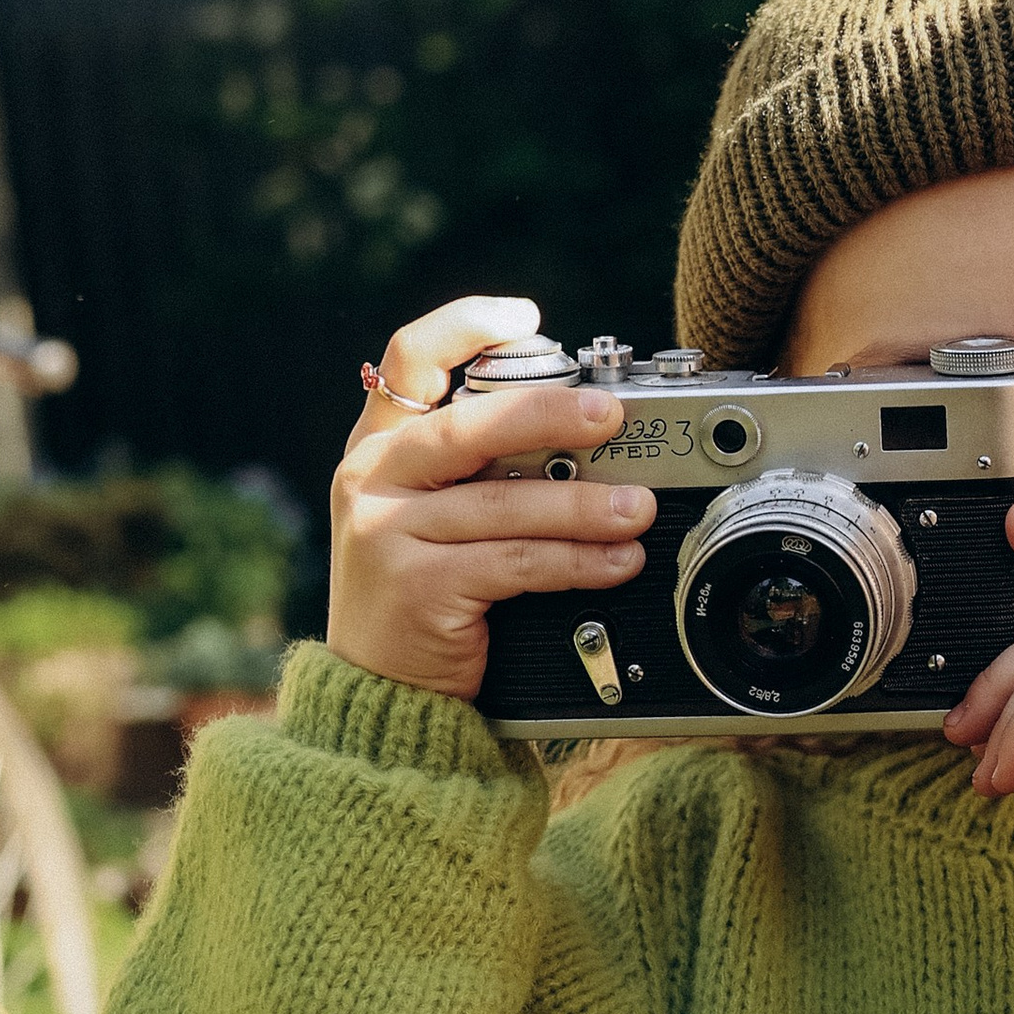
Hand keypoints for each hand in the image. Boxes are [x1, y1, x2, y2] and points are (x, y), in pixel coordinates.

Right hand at [328, 297, 654, 701]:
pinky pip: (517, 563)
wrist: (375, 694)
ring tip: (640, 508)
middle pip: (469, 426)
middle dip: (549, 414)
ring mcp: (388, 533)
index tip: (526, 318)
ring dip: (585, 505)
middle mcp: (373, 479)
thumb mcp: (426, 516)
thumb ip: (474, 470)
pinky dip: (576, 561)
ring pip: (506, 503)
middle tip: (611, 414)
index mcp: (379, 447)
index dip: (465, 326)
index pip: (407, 359)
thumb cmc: (418, 598)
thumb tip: (578, 429)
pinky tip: (616, 561)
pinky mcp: (418, 587)